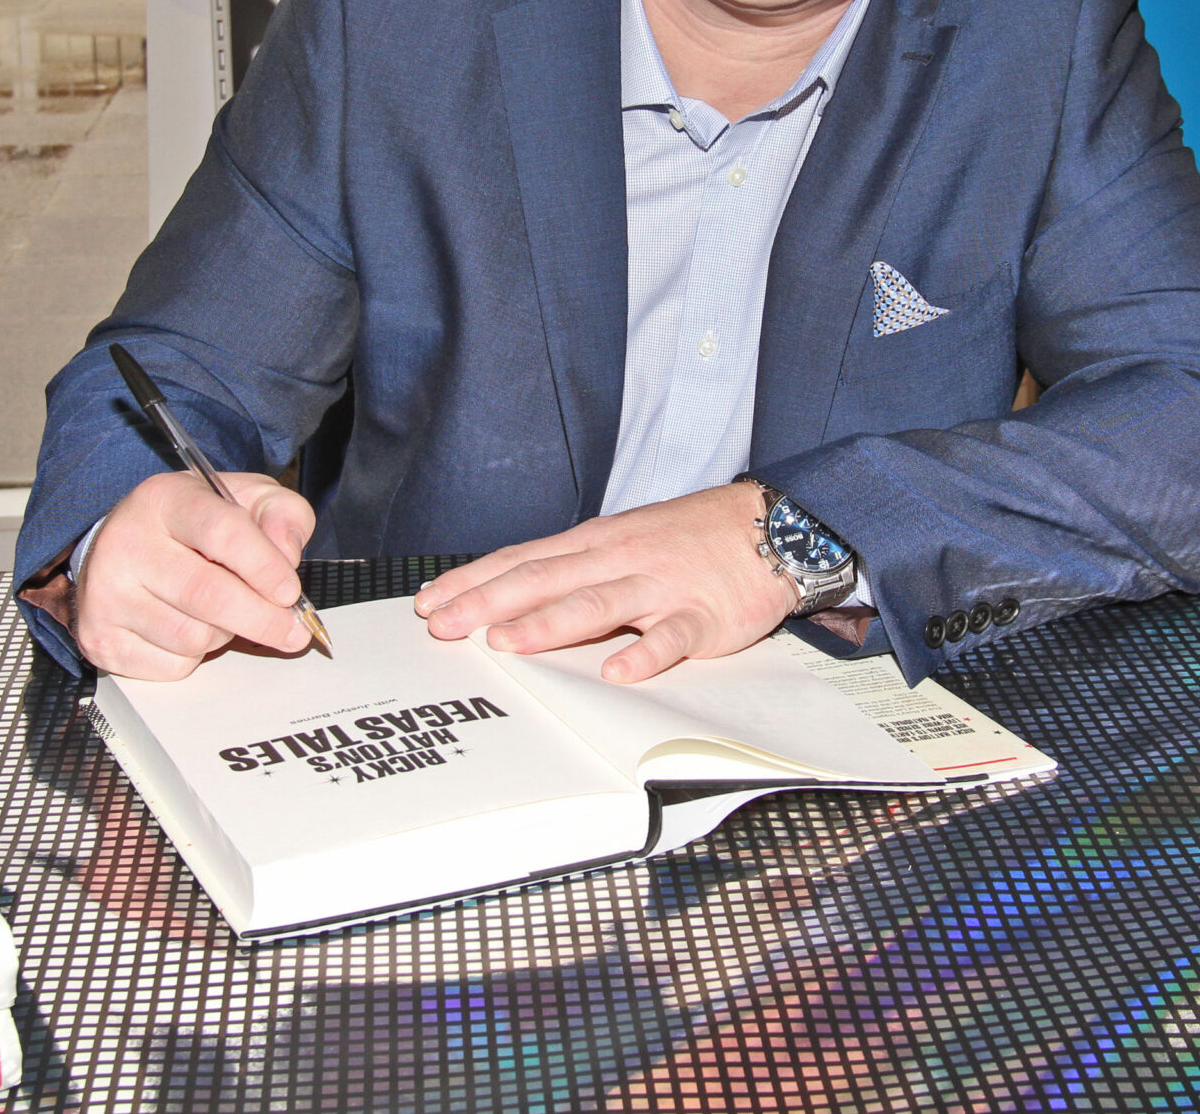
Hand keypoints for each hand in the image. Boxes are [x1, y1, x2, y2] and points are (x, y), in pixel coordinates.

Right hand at [73, 470, 316, 678]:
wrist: (122, 548)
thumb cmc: (192, 525)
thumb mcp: (245, 498)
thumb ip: (282, 513)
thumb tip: (287, 555)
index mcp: (165, 499)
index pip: (222, 532)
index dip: (265, 567)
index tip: (290, 592)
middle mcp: (127, 544)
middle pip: (208, 595)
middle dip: (262, 619)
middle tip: (291, 630)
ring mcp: (107, 595)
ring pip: (193, 637)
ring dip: (224, 635)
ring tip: (220, 613)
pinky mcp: (103, 640)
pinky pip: (172, 666)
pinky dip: (195, 657)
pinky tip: (188, 627)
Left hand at [414, 485, 794, 682]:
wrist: (770, 527)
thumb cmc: (687, 539)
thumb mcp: (622, 542)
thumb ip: (573, 569)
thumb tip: (512, 596)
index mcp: (594, 544)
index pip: (521, 560)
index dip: (473, 581)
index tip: (429, 603)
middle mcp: (618, 560)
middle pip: (544, 580)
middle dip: (489, 604)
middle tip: (444, 628)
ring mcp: (659, 587)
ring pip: (597, 605)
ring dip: (549, 624)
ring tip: (508, 645)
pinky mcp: (700, 615)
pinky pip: (670, 636)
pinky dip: (645, 654)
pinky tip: (619, 672)